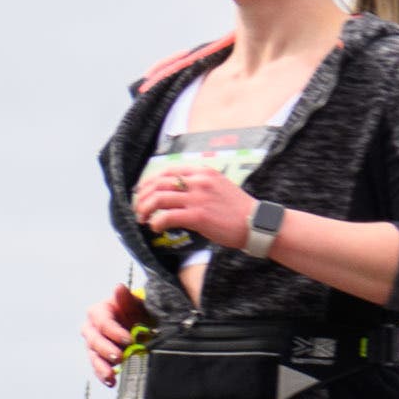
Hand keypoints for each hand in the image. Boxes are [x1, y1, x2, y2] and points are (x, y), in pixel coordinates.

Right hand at [81, 284, 144, 383]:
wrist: (141, 321)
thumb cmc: (138, 310)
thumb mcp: (136, 303)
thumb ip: (127, 299)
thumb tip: (118, 287)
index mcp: (99, 311)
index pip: (103, 322)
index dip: (115, 332)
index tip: (129, 340)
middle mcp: (92, 328)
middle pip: (94, 340)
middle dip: (106, 350)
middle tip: (120, 357)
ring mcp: (94, 344)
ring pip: (93, 356)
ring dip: (101, 367)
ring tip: (111, 377)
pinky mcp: (99, 357)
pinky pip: (98, 367)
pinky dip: (104, 375)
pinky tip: (111, 383)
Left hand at [134, 161, 257, 254]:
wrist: (259, 224)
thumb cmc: (239, 210)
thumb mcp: (220, 187)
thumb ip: (200, 185)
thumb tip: (176, 193)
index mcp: (204, 172)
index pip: (168, 171)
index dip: (150, 181)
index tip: (143, 192)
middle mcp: (199, 181)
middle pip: (158, 183)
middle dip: (143, 197)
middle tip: (139, 209)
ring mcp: (198, 198)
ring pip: (158, 198)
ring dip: (145, 209)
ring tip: (143, 219)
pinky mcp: (198, 216)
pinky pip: (166, 217)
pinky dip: (156, 223)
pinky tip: (156, 228)